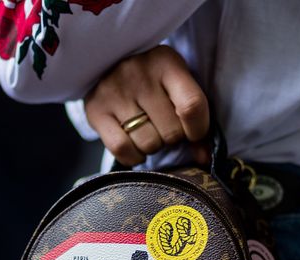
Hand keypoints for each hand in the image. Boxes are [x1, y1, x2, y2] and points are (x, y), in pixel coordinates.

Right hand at [84, 45, 209, 166]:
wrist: (108, 62)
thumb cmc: (152, 79)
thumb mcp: (177, 85)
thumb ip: (195, 118)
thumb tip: (203, 158)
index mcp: (166, 62)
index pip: (192, 107)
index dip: (198, 130)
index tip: (193, 132)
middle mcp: (138, 74)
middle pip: (171, 132)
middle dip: (172, 137)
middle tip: (163, 125)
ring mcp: (114, 92)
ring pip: (148, 144)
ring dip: (153, 146)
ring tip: (147, 129)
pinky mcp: (96, 110)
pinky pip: (123, 150)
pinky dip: (134, 156)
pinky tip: (135, 144)